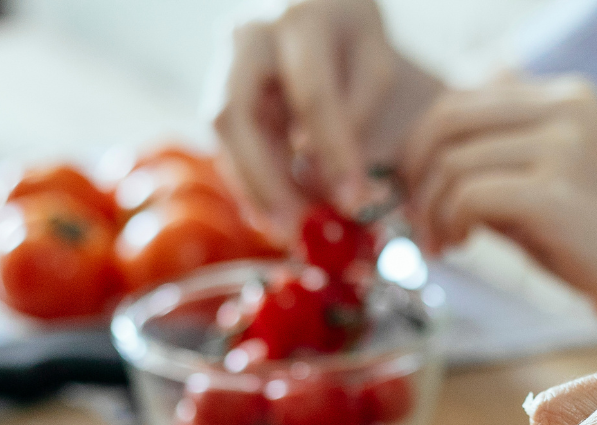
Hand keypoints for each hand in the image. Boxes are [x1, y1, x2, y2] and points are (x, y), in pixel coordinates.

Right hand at [211, 0, 440, 234]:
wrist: (312, 0)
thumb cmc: (351, 30)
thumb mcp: (374, 57)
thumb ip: (360, 111)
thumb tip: (333, 179)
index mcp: (301, 17)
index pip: (313, 96)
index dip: (333, 154)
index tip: (353, 201)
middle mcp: (250, 33)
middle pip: (238, 113)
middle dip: (265, 180)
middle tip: (293, 229)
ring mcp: (227, 60)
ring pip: (224, 132)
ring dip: (252, 187)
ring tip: (286, 229)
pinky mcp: (222, 87)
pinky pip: (229, 142)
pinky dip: (250, 180)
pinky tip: (273, 212)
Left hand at [401, 75, 596, 334]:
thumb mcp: (554, 187)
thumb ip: (505, 163)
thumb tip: (438, 156)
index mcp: (568, 98)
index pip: (465, 99)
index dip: (426, 147)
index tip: (420, 193)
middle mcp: (566, 108)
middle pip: (448, 118)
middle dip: (414, 171)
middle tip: (414, 217)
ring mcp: (564, 146)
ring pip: (453, 161)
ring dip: (430, 209)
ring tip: (441, 244)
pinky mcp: (556, 192)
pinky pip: (469, 195)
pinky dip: (450, 223)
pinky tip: (460, 247)